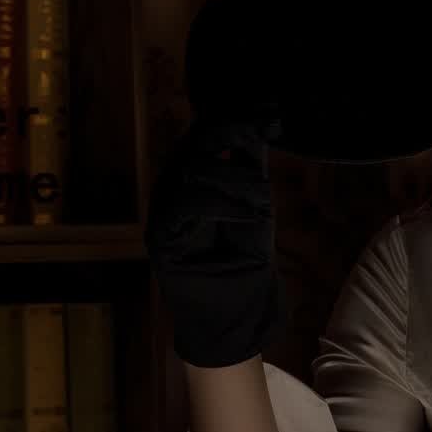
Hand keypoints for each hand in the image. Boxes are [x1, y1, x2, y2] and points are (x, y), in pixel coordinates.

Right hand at [146, 113, 281, 367]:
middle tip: (261, 140)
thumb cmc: (243, 264)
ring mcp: (162, 211)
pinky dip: (220, 205)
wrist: (231, 316)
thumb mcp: (254, 206)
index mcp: (192, 177)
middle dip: (232, 137)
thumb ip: (251, 168)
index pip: (206, 136)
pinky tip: (246, 215)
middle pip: (194, 145)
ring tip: (260, 203)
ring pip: (191, 170)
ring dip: (233, 180)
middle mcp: (172, 188)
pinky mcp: (160, 236)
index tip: (270, 115)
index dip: (235, 121)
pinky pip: (185, 204)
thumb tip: (262, 120)